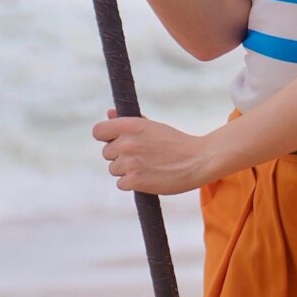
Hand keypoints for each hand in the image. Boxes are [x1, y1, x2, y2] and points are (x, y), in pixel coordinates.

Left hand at [92, 108, 216, 194]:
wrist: (198, 160)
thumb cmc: (176, 142)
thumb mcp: (152, 126)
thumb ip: (128, 120)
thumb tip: (109, 113)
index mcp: (130, 125)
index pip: (98, 131)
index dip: (106, 137)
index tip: (115, 141)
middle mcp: (127, 143)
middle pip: (107, 153)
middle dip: (120, 156)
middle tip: (141, 156)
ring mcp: (129, 162)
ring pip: (114, 169)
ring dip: (126, 170)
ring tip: (147, 167)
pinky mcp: (134, 181)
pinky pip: (121, 183)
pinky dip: (132, 183)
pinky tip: (148, 177)